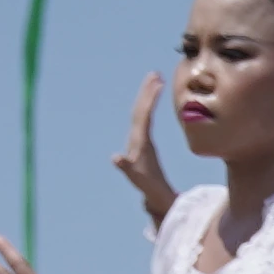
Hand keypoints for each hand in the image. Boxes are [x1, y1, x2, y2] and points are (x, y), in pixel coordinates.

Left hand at [113, 74, 177, 227]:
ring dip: (148, 96)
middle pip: (140, 111)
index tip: (157, 84)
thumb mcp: (142, 180)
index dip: (149, 100)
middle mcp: (137, 140)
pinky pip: (147, 119)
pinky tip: (156, 100)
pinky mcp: (145, 143)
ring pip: (142, 113)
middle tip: (154, 74)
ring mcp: (140, 141)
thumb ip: (129, 169)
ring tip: (156, 80)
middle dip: (146, 92)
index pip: (143, 117)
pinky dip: (151, 106)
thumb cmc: (151, 190)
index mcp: (139, 144)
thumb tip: (115, 157)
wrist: (153, 199)